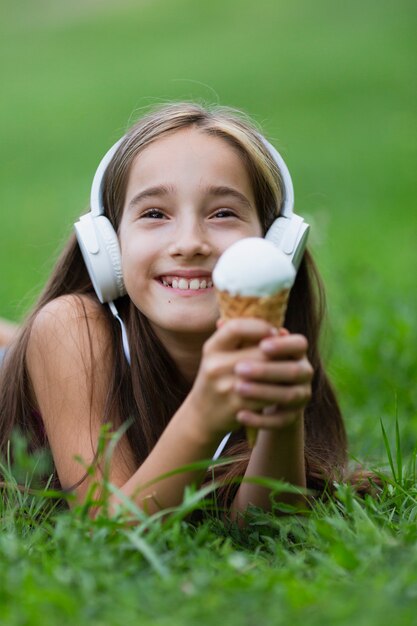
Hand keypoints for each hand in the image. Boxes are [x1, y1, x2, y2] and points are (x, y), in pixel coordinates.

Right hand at [188, 318, 277, 439]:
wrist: (201, 415)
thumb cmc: (217, 378)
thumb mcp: (219, 355)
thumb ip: (241, 338)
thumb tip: (277, 328)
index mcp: (211, 349)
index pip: (236, 327)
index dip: (259, 326)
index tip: (273, 331)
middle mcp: (216, 366)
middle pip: (259, 352)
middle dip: (279, 351)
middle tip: (289, 351)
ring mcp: (226, 387)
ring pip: (267, 374)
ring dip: (282, 371)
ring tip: (290, 367)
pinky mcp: (236, 405)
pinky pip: (266, 395)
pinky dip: (277, 390)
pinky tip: (283, 386)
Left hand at [233, 330, 312, 431]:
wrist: (260, 402)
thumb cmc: (253, 367)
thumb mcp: (249, 351)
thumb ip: (243, 337)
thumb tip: (220, 322)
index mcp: (296, 352)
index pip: (300, 343)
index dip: (283, 345)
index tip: (262, 344)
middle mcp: (304, 372)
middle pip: (294, 371)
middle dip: (267, 370)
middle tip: (239, 368)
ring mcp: (301, 395)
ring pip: (288, 396)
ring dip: (263, 392)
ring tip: (238, 388)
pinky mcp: (292, 417)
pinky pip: (281, 421)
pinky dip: (260, 420)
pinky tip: (240, 415)